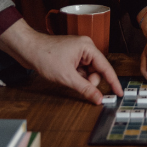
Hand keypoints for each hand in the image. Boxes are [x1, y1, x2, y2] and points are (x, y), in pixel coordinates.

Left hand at [0, 20, 122, 103]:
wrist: (27, 49)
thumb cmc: (45, 56)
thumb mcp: (67, 77)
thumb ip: (85, 89)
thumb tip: (98, 99)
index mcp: (88, 47)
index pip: (106, 67)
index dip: (113, 81)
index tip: (119, 93)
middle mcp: (85, 48)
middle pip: (97, 71)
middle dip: (90, 81)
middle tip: (77, 84)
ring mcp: (78, 52)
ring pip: (88, 72)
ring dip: (81, 80)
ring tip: (67, 78)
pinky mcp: (71, 57)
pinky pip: (80, 71)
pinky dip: (75, 77)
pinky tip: (65, 76)